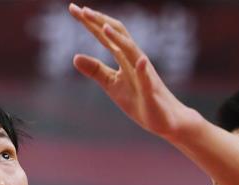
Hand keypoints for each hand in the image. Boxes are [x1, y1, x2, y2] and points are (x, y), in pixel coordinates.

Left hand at [68, 3, 191, 139]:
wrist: (166, 120)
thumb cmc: (139, 101)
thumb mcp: (112, 85)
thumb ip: (96, 71)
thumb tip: (74, 57)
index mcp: (124, 58)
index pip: (105, 36)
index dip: (90, 23)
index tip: (73, 9)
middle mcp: (135, 60)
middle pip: (118, 35)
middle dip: (101, 22)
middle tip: (82, 10)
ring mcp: (144, 75)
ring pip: (132, 53)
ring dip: (119, 40)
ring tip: (104, 27)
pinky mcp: (151, 93)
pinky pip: (148, 80)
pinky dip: (143, 70)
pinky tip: (141, 61)